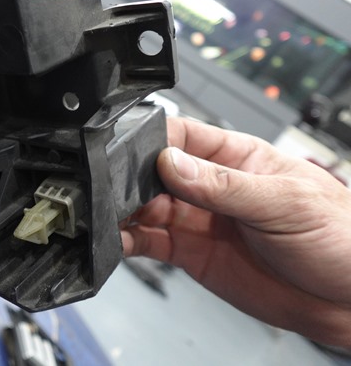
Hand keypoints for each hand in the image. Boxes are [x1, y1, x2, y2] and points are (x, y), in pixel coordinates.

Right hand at [122, 117, 350, 346]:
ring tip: (109, 217)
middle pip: (153, 172)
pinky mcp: (190, 252)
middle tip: (116, 193)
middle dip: (129, 179)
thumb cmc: (339, 237)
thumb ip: (224, 185)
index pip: (181, 135)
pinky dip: (127, 242)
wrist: (350, 301)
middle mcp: (209, 185)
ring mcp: (197, 218)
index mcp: (234, 156)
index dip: (152, 142)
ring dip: (123, 211)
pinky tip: (118, 241)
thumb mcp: (283, 202)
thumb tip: (172, 162)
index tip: (135, 156)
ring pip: (144, 207)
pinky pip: (148, 242)